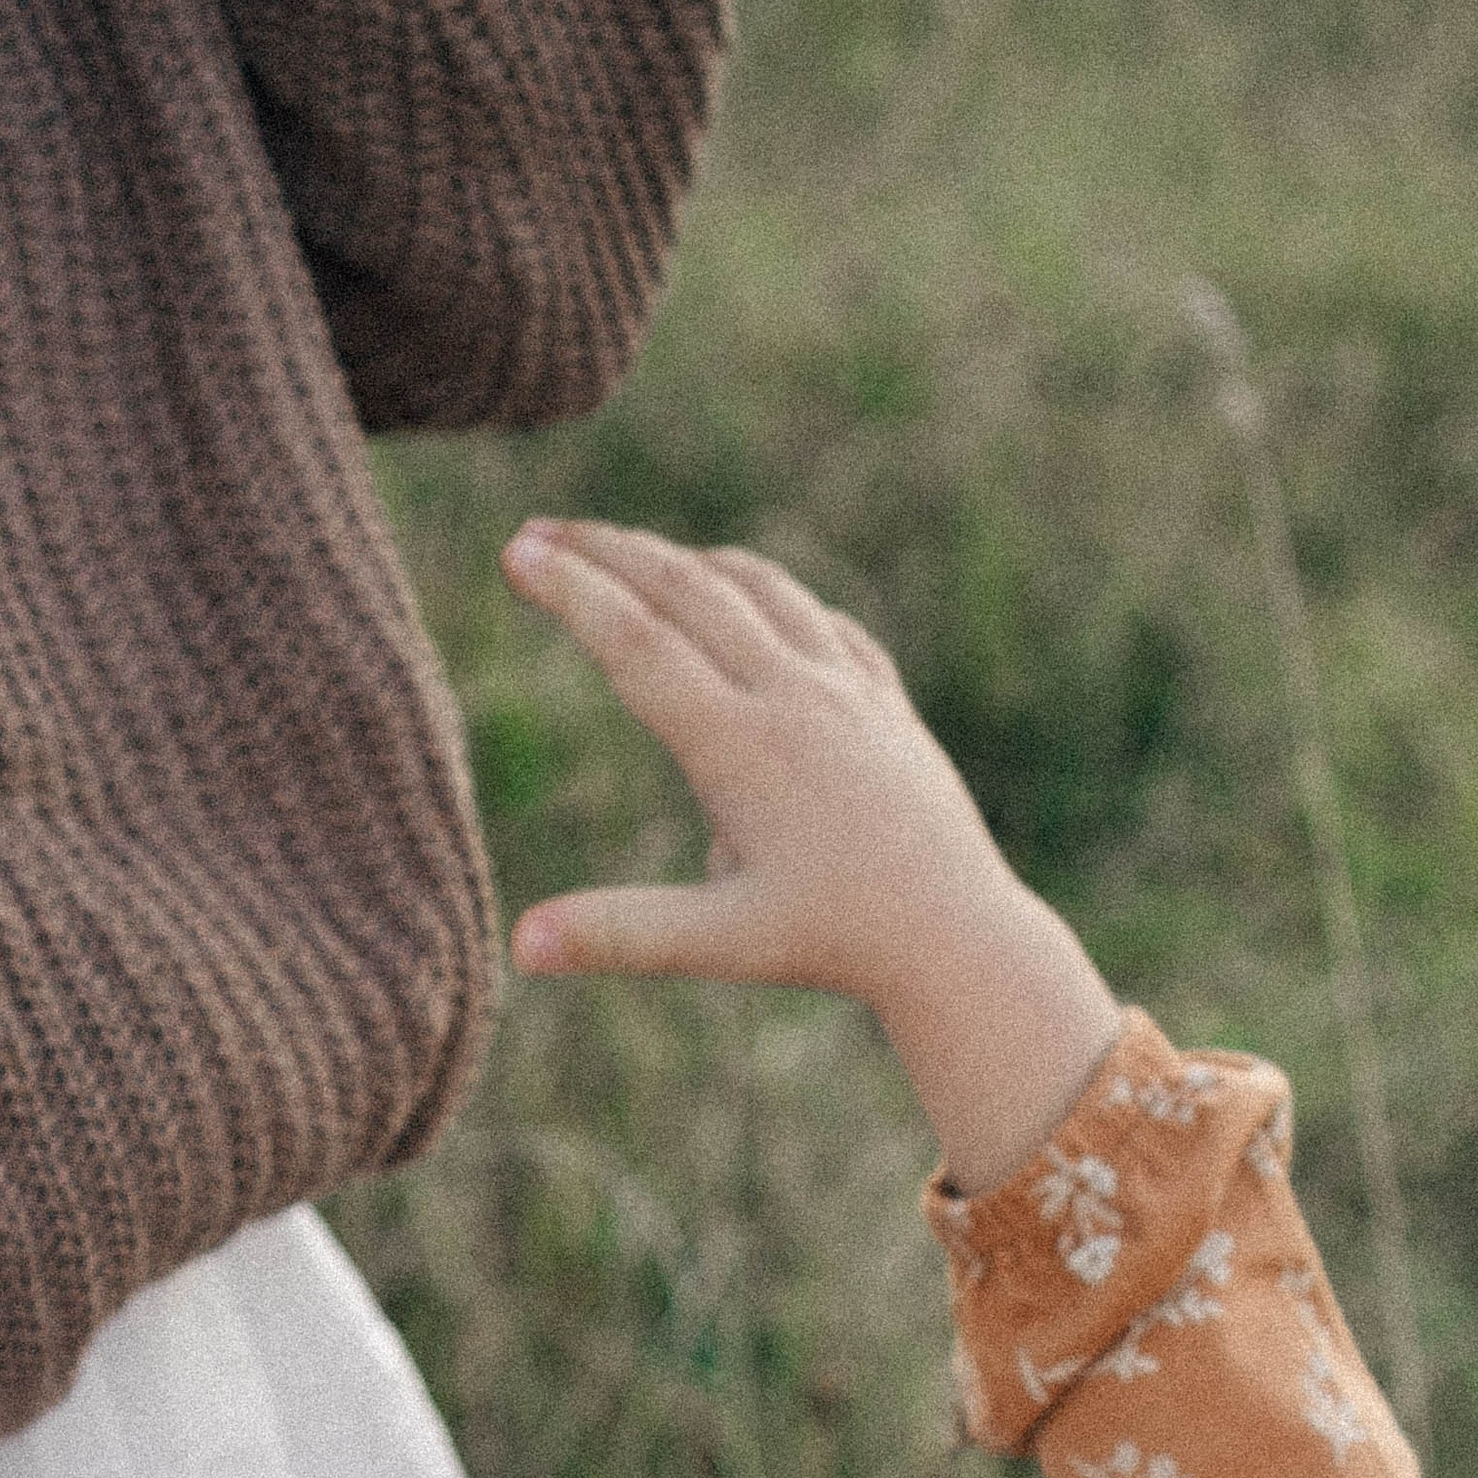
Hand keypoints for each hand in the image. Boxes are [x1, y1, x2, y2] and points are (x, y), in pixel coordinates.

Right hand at [500, 518, 1123, 1190]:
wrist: (961, 936)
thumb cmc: (836, 945)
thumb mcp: (718, 945)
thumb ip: (616, 933)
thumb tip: (519, 947)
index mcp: (741, 745)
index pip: (636, 642)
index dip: (570, 591)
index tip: (516, 551)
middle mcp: (793, 696)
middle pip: (686, 590)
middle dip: (607, 552)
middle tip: (541, 531)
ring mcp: (846, 689)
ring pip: (757, 588)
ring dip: (685, 561)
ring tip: (632, 553)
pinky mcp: (885, 701)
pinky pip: (820, 619)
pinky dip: (767, 592)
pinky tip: (752, 597)